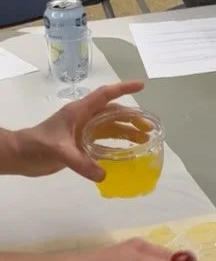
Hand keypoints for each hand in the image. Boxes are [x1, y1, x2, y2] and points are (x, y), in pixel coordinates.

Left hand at [10, 81, 147, 180]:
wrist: (20, 155)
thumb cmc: (37, 146)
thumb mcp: (59, 152)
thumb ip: (81, 163)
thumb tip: (103, 174)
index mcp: (79, 111)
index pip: (105, 95)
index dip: (123, 89)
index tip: (142, 85)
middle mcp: (83, 118)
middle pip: (112, 113)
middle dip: (132, 117)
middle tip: (149, 127)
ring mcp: (82, 130)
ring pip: (110, 127)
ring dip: (126, 131)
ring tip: (144, 140)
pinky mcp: (80, 143)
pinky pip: (103, 140)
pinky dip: (116, 144)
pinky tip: (126, 152)